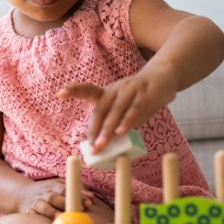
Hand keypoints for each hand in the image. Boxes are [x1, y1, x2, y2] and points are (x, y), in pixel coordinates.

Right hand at [18, 178, 94, 218]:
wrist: (22, 194)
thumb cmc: (47, 192)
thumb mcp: (57, 185)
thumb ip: (72, 190)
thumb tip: (91, 198)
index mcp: (53, 186)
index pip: (67, 188)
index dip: (78, 193)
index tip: (90, 200)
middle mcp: (44, 194)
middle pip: (55, 197)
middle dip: (67, 202)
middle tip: (81, 209)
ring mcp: (36, 203)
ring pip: (43, 206)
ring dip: (52, 212)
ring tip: (61, 218)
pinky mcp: (28, 213)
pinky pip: (33, 217)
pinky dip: (39, 220)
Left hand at [58, 67, 176, 152]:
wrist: (164, 75)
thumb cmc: (140, 97)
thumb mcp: (126, 109)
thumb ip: (117, 123)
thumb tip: (108, 145)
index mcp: (108, 92)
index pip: (87, 90)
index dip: (73, 90)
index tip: (59, 94)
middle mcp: (116, 89)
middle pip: (101, 109)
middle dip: (95, 129)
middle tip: (91, 147)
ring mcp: (131, 90)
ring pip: (116, 111)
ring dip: (108, 129)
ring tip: (102, 145)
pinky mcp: (146, 93)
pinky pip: (134, 109)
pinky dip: (127, 121)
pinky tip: (122, 132)